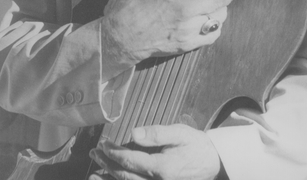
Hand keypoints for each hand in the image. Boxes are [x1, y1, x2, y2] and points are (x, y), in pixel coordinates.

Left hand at [89, 124, 220, 179]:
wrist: (213, 162)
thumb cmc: (195, 144)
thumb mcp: (179, 132)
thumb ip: (156, 133)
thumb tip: (133, 132)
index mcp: (162, 168)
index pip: (131, 161)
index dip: (114, 152)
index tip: (103, 143)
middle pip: (126, 176)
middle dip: (108, 164)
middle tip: (94, 152)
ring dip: (110, 178)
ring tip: (93, 171)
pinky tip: (110, 178)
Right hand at [101, 0, 235, 68]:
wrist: (120, 38)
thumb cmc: (128, 8)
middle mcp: (185, 9)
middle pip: (219, 0)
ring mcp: (187, 29)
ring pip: (217, 19)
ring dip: (221, 12)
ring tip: (218, 8)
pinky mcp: (186, 44)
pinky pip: (211, 36)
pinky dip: (215, 29)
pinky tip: (211, 25)